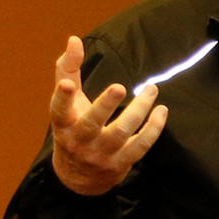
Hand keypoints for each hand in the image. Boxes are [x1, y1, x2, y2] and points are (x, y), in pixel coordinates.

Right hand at [49, 37, 166, 195]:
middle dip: (105, 106)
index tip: (67, 84)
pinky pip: (140, 146)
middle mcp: (80, 141)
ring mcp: (100, 155)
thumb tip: (74, 40)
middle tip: (118, 87)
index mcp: (63, 124)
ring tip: (152, 90)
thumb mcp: (66, 104)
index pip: (58, 110)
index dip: (62, 97)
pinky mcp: (120, 163)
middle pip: (92, 123)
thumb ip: (67, 69)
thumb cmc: (73, 128)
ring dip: (139, 110)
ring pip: (121, 133)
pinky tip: (161, 111)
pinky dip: (153, 129)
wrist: (78, 178)